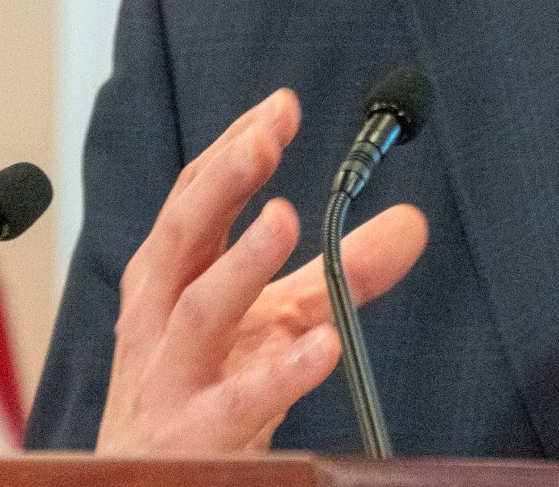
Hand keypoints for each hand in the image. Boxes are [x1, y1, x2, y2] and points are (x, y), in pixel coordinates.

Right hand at [97, 89, 430, 453]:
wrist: (148, 485)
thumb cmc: (201, 390)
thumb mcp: (271, 321)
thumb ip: (336, 271)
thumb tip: (411, 222)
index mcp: (169, 278)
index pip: (194, 198)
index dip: (234, 149)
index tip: (281, 108)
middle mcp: (159, 319)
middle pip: (182, 238)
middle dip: (221, 184)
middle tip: (265, 141)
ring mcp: (174, 377)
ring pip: (201, 312)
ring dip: (242, 261)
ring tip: (286, 217)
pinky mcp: (200, 435)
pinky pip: (240, 401)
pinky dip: (281, 372)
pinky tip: (323, 346)